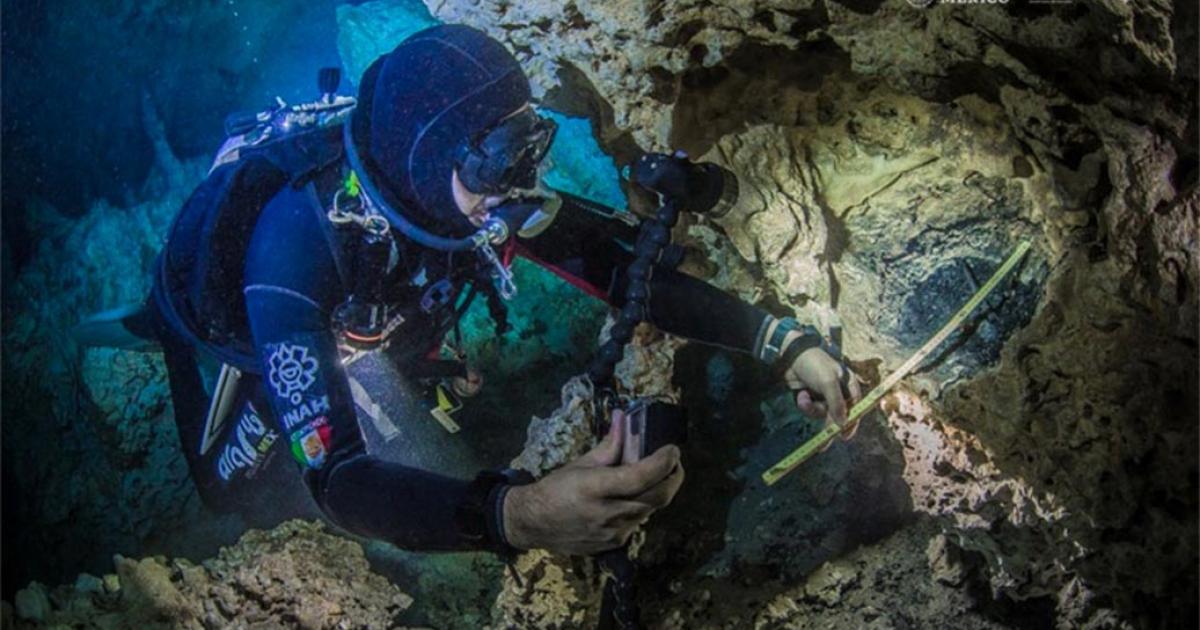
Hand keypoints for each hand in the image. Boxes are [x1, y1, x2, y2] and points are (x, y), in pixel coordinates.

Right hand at [502, 410, 684, 554]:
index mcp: (595, 488)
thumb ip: (609, 444)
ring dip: (658, 491)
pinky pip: (639, 522)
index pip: (640, 475)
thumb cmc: (555, 489)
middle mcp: (607, 513)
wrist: (533, 524)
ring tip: (654, 475)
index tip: (673, 449)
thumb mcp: (580, 463)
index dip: (662, 461)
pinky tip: (635, 496)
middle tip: (674, 462)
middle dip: (674, 477)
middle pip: (657, 497)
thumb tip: (624, 418)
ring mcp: (613, 533)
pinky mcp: (614, 544)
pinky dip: (643, 506)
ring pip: (650, 510)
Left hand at [783, 342, 861, 440]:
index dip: (851, 422)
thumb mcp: (828, 382)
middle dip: (828, 424)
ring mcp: (825, 395)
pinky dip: (805, 405)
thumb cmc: (814, 364)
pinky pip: (811, 410)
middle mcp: (839, 391)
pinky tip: (800, 394)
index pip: (856, 407)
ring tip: (803, 397)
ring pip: (823, 413)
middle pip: (838, 414)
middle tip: (823, 445)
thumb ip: (837, 404)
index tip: (845, 436)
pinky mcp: (812, 397)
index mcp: (849, 384)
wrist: (789, 356)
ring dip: (812, 409)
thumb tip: (843, 424)